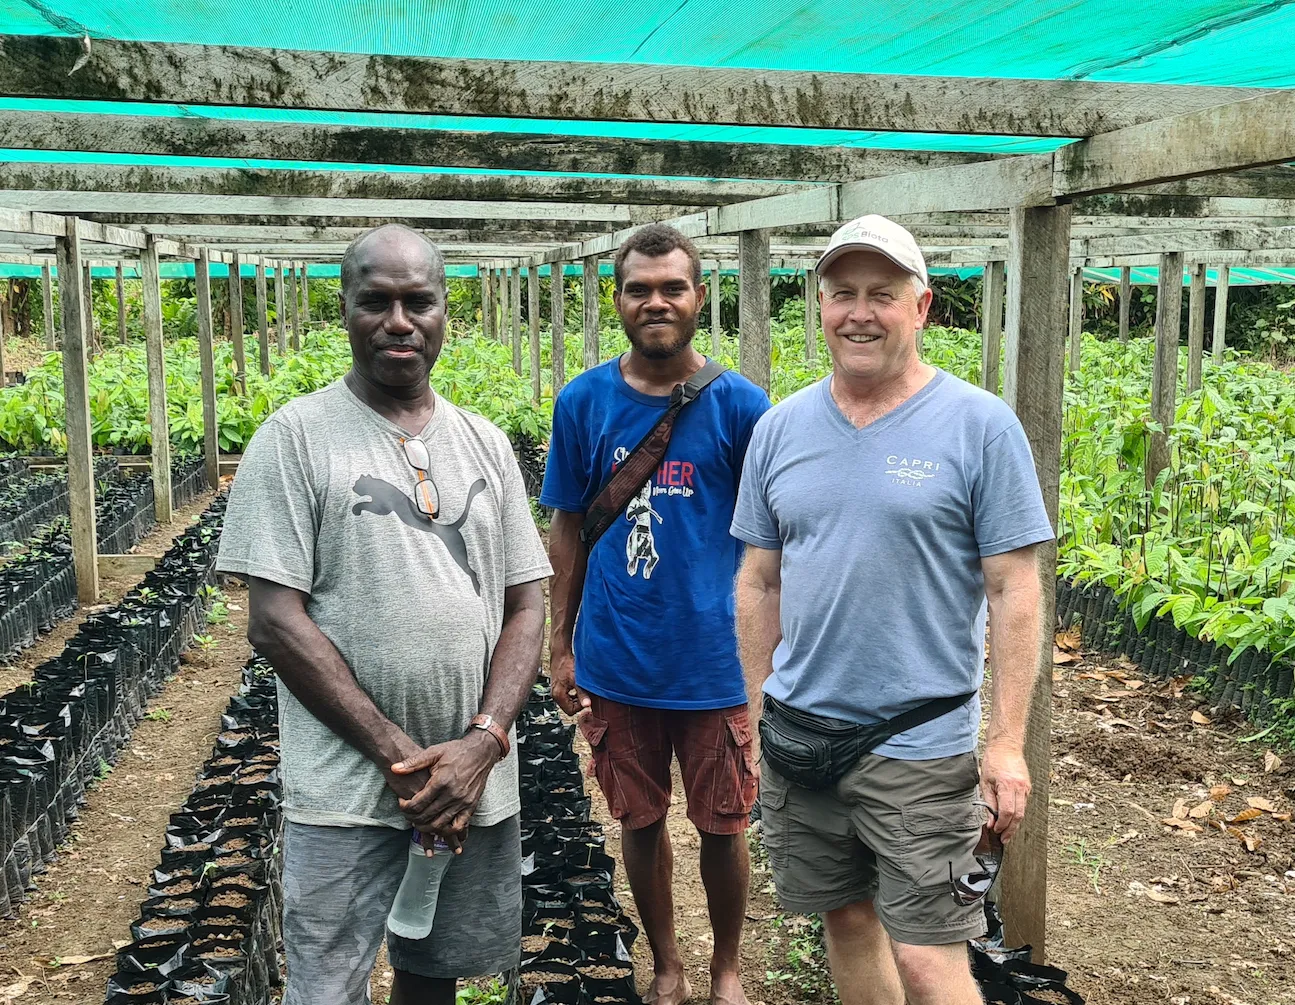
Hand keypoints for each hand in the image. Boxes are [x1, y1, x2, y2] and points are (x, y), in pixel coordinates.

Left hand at [390, 732, 498, 848]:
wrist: (481, 752)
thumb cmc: (456, 751)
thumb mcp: (433, 752)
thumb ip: (413, 762)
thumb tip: (394, 768)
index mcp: (441, 781)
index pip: (417, 804)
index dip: (405, 807)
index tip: (402, 803)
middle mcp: (452, 794)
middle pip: (426, 817)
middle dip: (412, 818)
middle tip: (408, 814)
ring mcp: (463, 802)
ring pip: (440, 825)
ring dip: (426, 827)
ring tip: (419, 821)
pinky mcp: (471, 806)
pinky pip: (459, 826)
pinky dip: (447, 831)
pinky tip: (440, 829)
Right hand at [550, 650, 591, 718]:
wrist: (561, 654)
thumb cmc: (567, 665)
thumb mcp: (577, 681)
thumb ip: (582, 694)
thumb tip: (587, 705)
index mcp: (558, 695)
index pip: (570, 711)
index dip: (580, 706)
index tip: (586, 698)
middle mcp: (555, 695)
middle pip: (569, 708)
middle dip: (578, 702)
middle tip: (584, 693)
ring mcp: (556, 691)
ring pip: (569, 702)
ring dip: (576, 697)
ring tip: (581, 688)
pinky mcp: (558, 687)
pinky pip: (567, 696)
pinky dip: (573, 693)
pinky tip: (577, 686)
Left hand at [980, 742, 1030, 842]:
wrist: (1006, 747)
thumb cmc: (993, 763)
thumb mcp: (985, 783)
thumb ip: (989, 804)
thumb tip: (991, 823)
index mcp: (1008, 786)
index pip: (1007, 812)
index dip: (1002, 825)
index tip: (996, 831)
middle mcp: (1020, 788)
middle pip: (1018, 816)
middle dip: (1010, 830)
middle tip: (1003, 839)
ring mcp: (1026, 788)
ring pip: (1023, 812)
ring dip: (1015, 824)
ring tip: (1006, 833)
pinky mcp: (1028, 788)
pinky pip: (1023, 805)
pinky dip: (1017, 814)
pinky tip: (1010, 819)